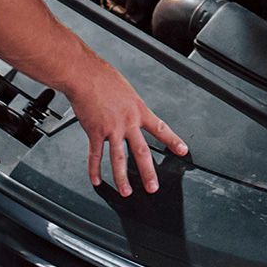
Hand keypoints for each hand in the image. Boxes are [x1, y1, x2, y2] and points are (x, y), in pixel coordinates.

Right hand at [63, 57, 188, 195]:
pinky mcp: (95, 131)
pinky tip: (96, 179)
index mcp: (137, 109)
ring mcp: (111, 128)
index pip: (160, 128)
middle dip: (148, 172)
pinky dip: (94, 169)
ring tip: (126, 192)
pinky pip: (95, 155)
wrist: (84, 74)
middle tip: (152, 187)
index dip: (172, 140)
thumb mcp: (125, 88)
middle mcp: (127, 121)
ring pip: (119, 158)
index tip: (182, 150)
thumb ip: (129, 104)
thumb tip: (130, 110)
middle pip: (141, 151)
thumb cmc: (102, 76)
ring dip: (122, 178)